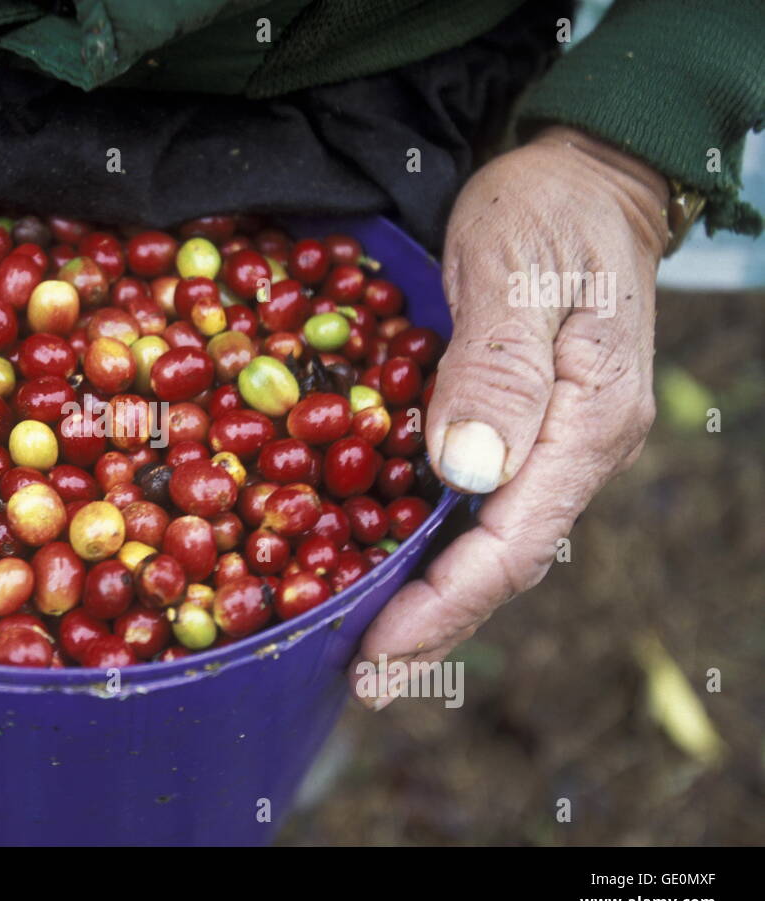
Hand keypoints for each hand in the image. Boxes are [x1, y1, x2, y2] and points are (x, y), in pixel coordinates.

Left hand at [351, 125, 668, 708]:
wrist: (586, 174)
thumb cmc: (548, 212)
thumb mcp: (516, 273)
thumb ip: (498, 371)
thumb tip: (468, 474)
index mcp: (585, 423)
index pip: (513, 542)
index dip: (443, 604)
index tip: (378, 649)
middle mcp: (576, 449)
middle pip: (504, 562)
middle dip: (434, 625)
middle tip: (362, 678)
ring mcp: (553, 442)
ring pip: (492, 542)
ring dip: (433, 599)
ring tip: (369, 646)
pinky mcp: (524, 427)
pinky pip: (482, 507)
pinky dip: (437, 548)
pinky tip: (394, 567)